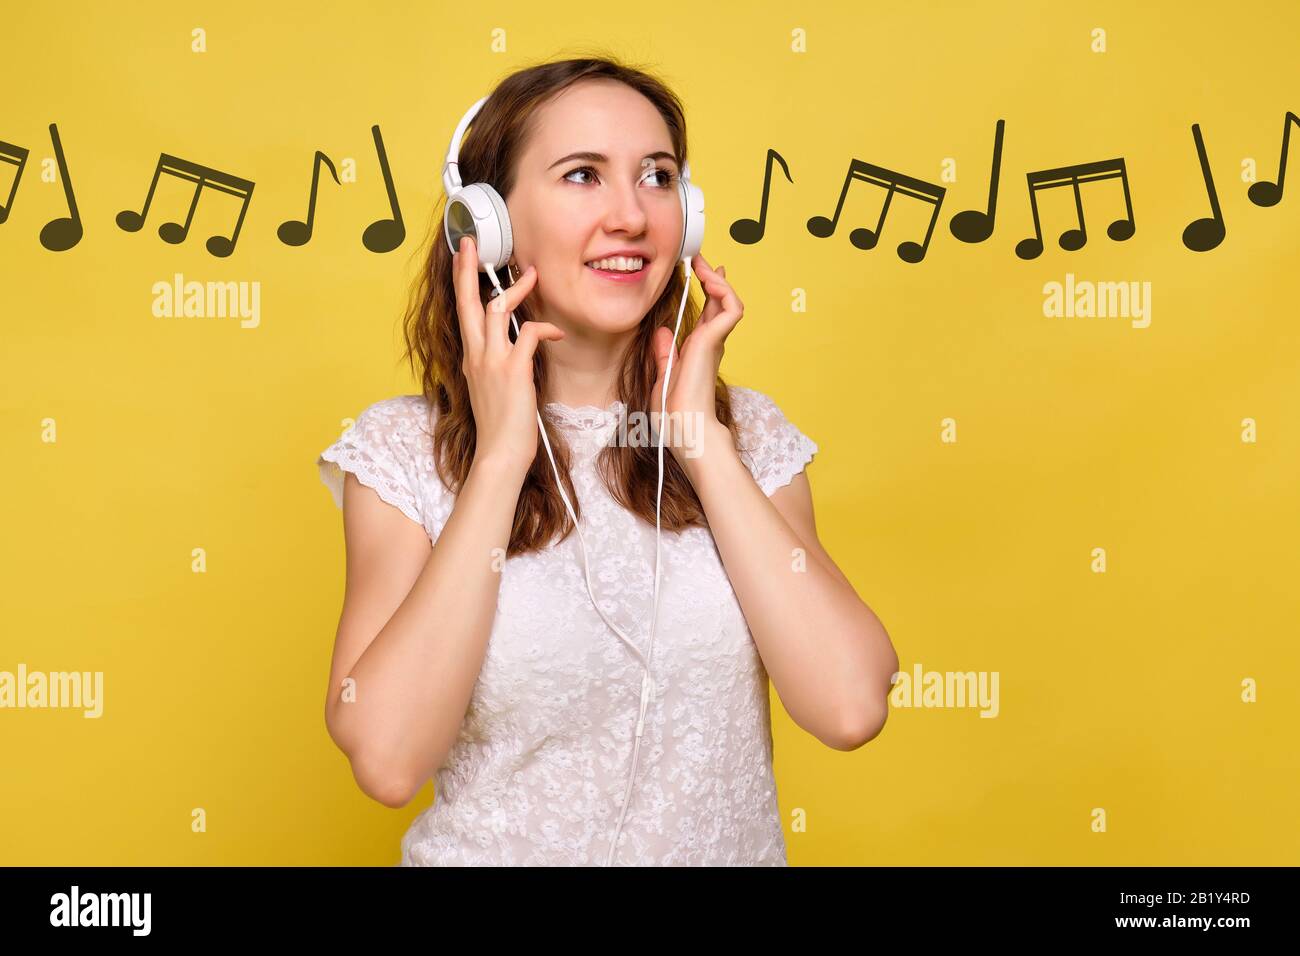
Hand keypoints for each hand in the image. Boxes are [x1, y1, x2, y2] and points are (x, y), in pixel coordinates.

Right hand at [453, 235, 563, 477]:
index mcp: (471, 359)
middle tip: (471, 243)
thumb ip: (495, 365)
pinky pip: (529, 334)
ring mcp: (492, 361)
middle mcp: (476, 356)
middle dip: (467, 270)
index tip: (464, 259)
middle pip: (468, 302)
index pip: (463, 314)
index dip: (462, 284)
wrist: (500, 454)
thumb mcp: (491, 389)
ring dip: (518, 290)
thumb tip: (512, 351)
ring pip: (498, 310)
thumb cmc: (501, 427)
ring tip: (532, 276)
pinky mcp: (513, 370)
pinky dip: (545, 329)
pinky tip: (558, 334)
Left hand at [648, 253, 743, 466]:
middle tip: (702, 259)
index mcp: (697, 354)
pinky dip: (723, 290)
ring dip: (718, 280)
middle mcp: (709, 346)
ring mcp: (714, 343)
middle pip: (719, 305)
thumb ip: (664, 355)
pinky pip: (730, 308)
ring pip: (728, 302)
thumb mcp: (661, 379)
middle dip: (713, 279)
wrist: (683, 429)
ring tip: (704, 263)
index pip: (707, 317)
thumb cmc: (673, 417)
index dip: (707, 295)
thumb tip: (662, 333)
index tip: (700, 273)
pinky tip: (709, 278)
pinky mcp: (714, 341)